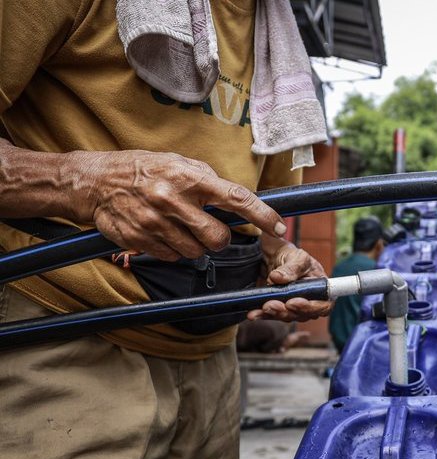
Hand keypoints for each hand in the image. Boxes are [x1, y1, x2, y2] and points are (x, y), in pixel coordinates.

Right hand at [68, 149, 286, 260]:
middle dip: (221, 239)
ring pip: (196, 253)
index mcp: (188, 178)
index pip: (236, 198)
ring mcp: (154, 223)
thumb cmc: (145, 170)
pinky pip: (172, 258)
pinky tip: (163, 233)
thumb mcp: (178, 163)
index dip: (262, 215)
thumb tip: (239, 200)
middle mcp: (172, 200)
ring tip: (181, 228)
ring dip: (196, 246)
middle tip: (211, 230)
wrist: (96, 182)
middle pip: (218, 238)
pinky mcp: (139, 241)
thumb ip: (209, 180)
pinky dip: (174, 251)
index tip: (280, 227)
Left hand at [248, 236, 331, 321]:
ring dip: (274, 314)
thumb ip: (291, 268)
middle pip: (304, 314)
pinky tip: (254, 313)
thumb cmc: (290, 253)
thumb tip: (278, 278)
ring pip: (288, 316)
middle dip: (287, 311)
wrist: (270, 255)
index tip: (293, 302)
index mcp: (319, 287)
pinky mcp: (278, 307)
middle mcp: (309, 299)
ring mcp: (293, 305)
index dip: (311, 308)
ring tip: (263, 307)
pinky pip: (272, 315)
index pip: (324, 305)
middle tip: (271, 304)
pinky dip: (263, 315)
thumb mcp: (295, 256)